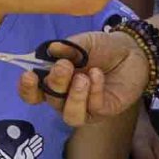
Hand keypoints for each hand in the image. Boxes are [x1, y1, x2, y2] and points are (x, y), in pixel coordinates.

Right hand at [15, 28, 146, 125]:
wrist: (132, 51)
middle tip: (65, 66)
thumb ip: (66, 48)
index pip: (33, 94)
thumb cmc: (102, 48)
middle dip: (55, 83)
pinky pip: (93, 108)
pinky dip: (94, 91)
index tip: (29, 75)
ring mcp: (84, 107)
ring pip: (70, 115)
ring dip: (74, 97)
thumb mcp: (82, 43)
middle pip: (51, 100)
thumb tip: (50, 50)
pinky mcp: (103, 111)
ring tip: (83, 78)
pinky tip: (98, 75)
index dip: (27, 89)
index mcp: (54, 81)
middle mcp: (65, 98)